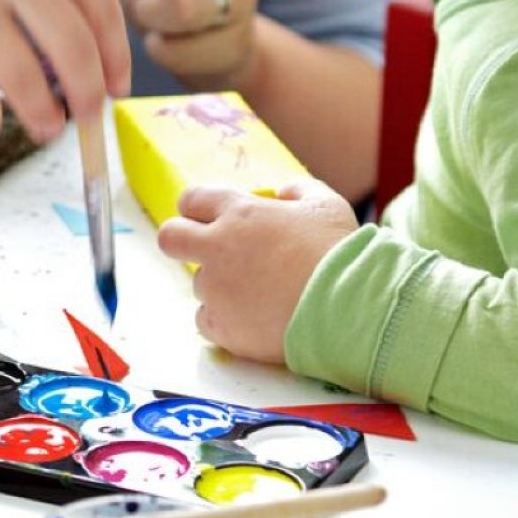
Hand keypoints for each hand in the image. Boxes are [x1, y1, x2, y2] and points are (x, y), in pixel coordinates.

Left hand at [157, 179, 357, 362]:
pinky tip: (253, 318)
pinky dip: (224, 319)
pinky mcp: (221, 327)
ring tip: (260, 293)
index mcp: (239, 214)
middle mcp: (218, 249)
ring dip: (220, 285)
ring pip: (199, 283)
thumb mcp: (326, 205)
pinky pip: (205, 320)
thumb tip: (281, 193)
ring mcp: (215, 290)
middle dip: (180, 239)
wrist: (346, 308)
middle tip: (206, 251)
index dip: (198, 208)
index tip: (209, 218)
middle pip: (170, 238)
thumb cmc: (339, 253)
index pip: (192, 199)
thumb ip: (299, 191)